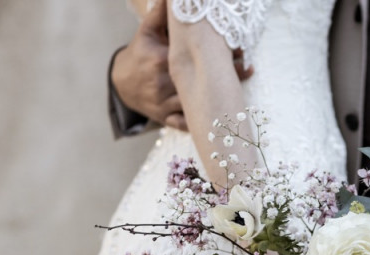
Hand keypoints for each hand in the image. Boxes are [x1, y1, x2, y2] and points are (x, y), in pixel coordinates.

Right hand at [111, 0, 253, 130]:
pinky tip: (220, 117)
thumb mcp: (148, 32)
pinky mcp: (165, 118)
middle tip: (247, 69)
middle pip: (200, 82)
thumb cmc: (141, 53)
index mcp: (161, 60)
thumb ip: (161, 15)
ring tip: (240, 92)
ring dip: (219, 100)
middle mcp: (162, 83)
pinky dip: (202, 123)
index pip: (195, 58)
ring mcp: (164, 103)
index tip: (239, 52)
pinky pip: (186, 124)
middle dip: (225, 78)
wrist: (122, 82)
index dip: (220, 57)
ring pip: (196, 105)